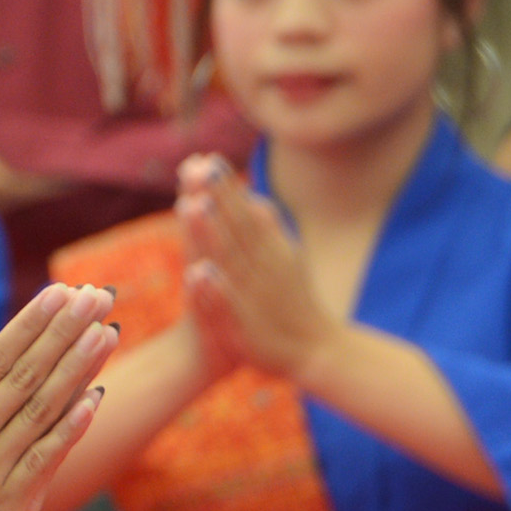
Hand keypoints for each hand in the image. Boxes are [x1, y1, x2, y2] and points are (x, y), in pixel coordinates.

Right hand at [0, 281, 119, 510]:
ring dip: (79, 369)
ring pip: (46, 410)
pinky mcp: (9, 506)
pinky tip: (95, 398)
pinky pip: (47, 459)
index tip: (60, 294)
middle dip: (65, 333)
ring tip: (107, 334)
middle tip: (96, 298)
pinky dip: (72, 428)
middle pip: (30, 375)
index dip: (32, 323)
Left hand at [175, 152, 338, 382]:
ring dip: (211, 233)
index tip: (205, 159)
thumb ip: (268, 230)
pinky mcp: (246, 325)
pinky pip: (227, 305)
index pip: (246, 213)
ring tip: (193, 204)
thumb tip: (254, 199)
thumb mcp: (286, 260)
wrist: (318, 351)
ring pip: (230, 260)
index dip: (227, 188)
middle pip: (237, 227)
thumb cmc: (293, 301)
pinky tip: (197, 272)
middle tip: (199, 167)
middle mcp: (264, 266)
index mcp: (271, 250)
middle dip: (219, 198)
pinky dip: (214, 288)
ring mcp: (254, 295)